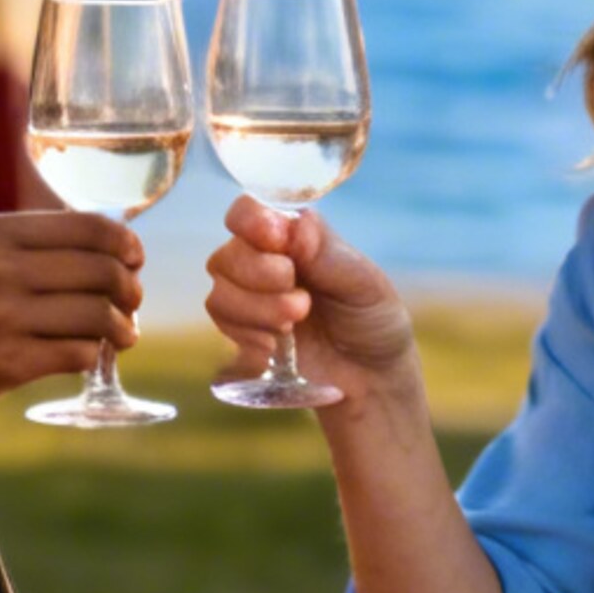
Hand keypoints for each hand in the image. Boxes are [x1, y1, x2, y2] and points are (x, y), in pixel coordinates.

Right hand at [0, 208, 144, 429]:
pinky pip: (79, 353)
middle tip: (132, 304)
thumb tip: (109, 250)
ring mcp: (1, 316)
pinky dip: (94, 356)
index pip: (86, 226)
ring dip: (122, 328)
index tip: (135, 260)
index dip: (124, 243)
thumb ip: (27, 249)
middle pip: (100, 268)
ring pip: (97, 313)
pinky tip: (91, 357)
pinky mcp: (7, 362)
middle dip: (129, 288)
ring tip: (124, 336)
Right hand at [204, 196, 416, 412]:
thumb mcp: (365, 285)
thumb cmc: (373, 323)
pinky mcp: (242, 334)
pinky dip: (249, 336)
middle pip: (227, 256)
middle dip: (259, 277)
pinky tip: (276, 346)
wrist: (371, 380)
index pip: (249, 212)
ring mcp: (249, 299)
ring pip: (220, 294)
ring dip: (256, 311)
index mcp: (293, 236)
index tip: (277, 241)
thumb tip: (296, 224)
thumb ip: (328, 254)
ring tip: (294, 324)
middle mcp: (263, 262)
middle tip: (302, 302)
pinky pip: (223, 327)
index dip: (252, 222)